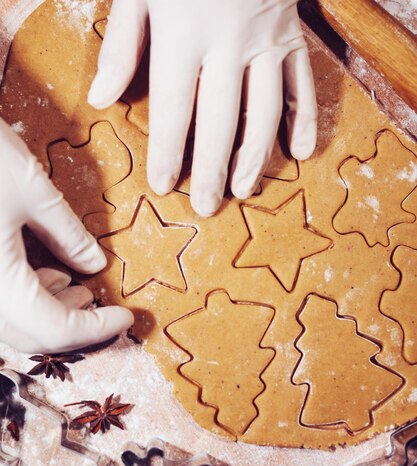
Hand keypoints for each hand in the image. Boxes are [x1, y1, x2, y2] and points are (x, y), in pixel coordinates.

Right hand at [0, 119, 133, 352]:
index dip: (96, 329)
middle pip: (31, 335)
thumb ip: (68, 235)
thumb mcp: (33, 191)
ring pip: (11, 324)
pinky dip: (25, 300)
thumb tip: (95, 264)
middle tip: (103, 310)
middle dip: (75, 328)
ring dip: (49, 315)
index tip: (125, 317)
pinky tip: (44, 275)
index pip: (56, 329)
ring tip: (79, 289)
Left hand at [88, 0, 316, 216]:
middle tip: (207, 205)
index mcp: (184, 32)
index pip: (173, 107)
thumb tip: (104, 99)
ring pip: (264, 110)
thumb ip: (123, 45)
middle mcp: (228, 42)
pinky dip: (304, 119)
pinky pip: (302, 84)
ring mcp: (266, 40)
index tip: (164, 185)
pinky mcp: (292, 35)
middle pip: (220, 120)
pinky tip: (300, 153)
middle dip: (212, 168)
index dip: (167, 150)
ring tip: (245, 189)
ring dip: (256, 155)